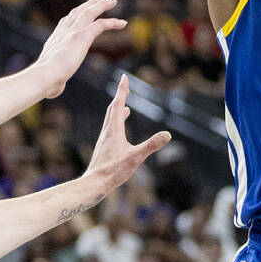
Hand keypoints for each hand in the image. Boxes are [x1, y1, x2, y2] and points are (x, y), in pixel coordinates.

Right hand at [33, 0, 126, 95]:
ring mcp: (72, 32)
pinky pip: (101, 24)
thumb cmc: (45, 82)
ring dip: (102, 5)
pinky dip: (113, 22)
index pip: (64, 23)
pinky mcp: (82, 36)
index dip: (73, 16)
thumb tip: (55, 89)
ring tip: (112, 0)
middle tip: (99, 0)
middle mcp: (62, 32)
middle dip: (88, 5)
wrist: (44, 76)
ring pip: (89, 12)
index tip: (79, 12)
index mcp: (54, 40)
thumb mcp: (51, 78)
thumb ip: (55, 81)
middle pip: (77, 12)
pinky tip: (123, 23)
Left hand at [85, 75, 170, 192]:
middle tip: (124, 85)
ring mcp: (104, 140)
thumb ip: (151, 145)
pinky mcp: (103, 148)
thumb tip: (167, 134)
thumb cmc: (113, 171)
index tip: (124, 77)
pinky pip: (110, 129)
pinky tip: (119, 130)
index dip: (122, 91)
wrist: (93, 184)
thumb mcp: (136, 157)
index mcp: (114, 130)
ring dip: (117, 109)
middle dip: (120, 96)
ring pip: (110, 119)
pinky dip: (115, 122)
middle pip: (112, 109)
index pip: (118, 105)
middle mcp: (107, 132)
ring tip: (124, 106)